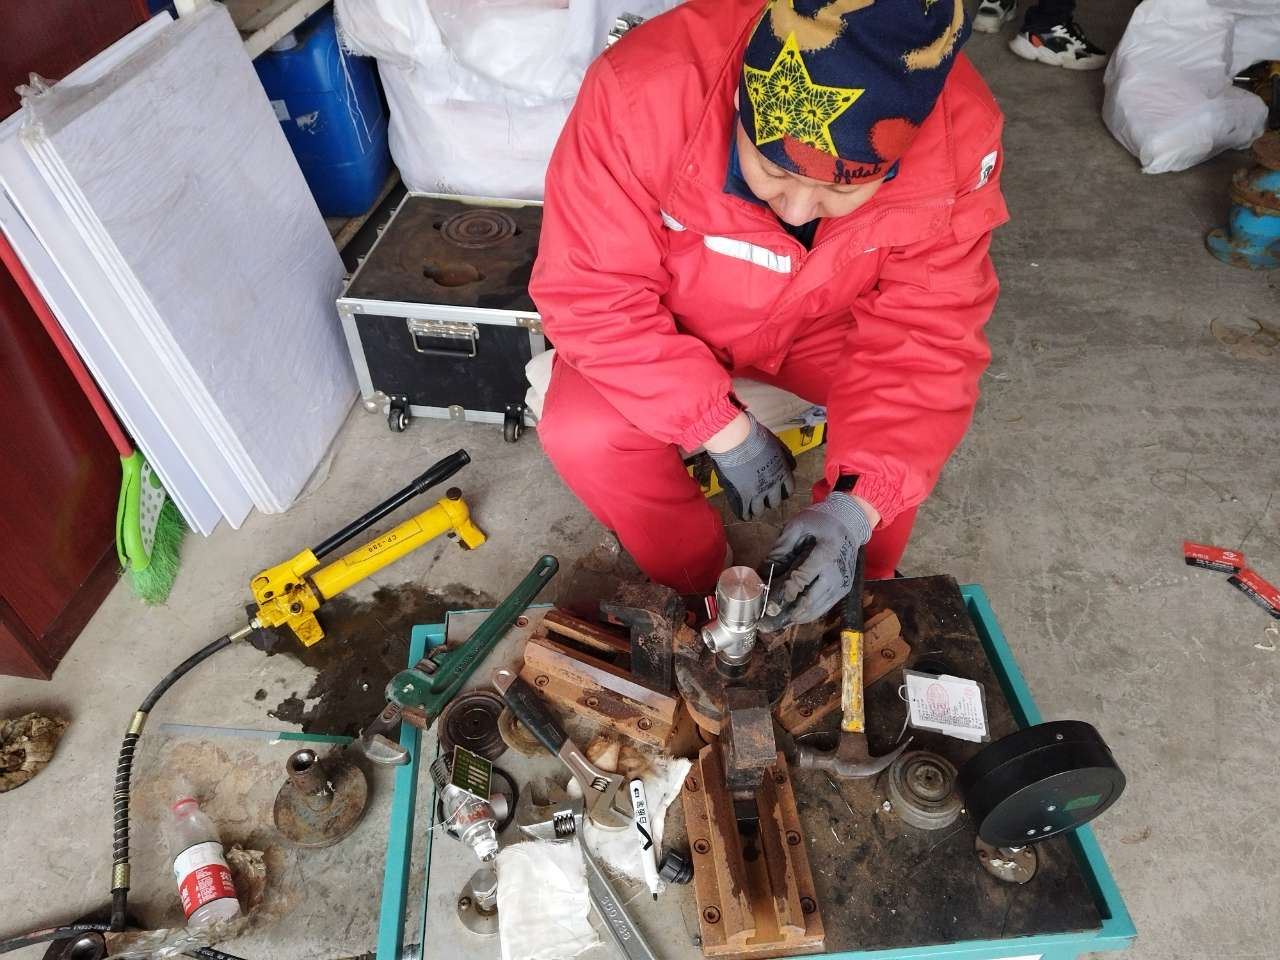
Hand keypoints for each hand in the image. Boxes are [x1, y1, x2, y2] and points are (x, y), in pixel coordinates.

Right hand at [707, 412, 795, 519]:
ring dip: (757, 509)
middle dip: (770, 501)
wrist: (737, 440)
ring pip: (760, 510)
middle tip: (764, 499)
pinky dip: (744, 514)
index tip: (778, 491)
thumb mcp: (777, 446)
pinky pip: (744, 511)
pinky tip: (743, 515)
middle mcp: (773, 486)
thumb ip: (784, 458)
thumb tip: (791, 465)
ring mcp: (757, 493)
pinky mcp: (743, 496)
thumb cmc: (755, 437)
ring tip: (753, 509)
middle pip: (775, 502)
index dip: (782, 491)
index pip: (788, 490)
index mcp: (783, 473)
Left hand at [758, 492, 872, 629]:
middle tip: (766, 624)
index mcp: (826, 555)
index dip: (783, 594)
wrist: (850, 522)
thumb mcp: (798, 526)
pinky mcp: (843, 591)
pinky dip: (806, 614)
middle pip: (809, 601)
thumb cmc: (821, 521)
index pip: (802, 580)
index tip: (767, 606)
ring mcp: (842, 585)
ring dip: (794, 618)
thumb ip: (780, 549)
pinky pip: (822, 607)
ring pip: (816, 609)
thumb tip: (762, 572)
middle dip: (786, 614)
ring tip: (774, 624)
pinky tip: (790, 617)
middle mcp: (837, 574)